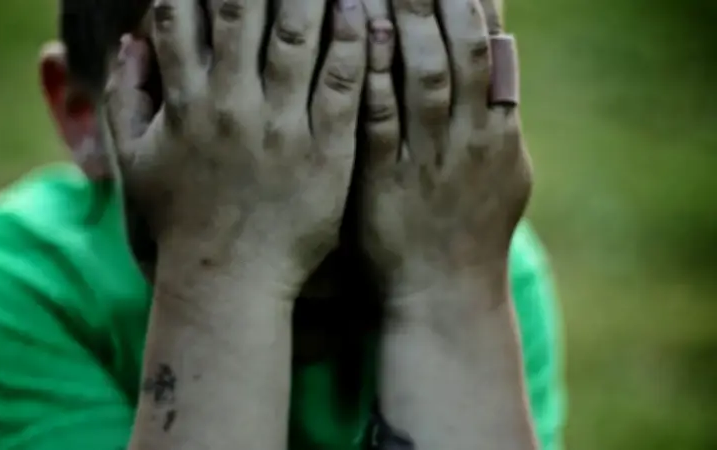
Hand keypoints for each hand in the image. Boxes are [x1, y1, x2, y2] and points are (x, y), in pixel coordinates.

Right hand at [106, 0, 367, 294]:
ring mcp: (282, 129)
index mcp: (185, 104)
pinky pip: (342, 87)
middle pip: (243, 12)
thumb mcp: (135, 162)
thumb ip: (124, 98)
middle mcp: (232, 106)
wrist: (227, 282)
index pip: (181, 18)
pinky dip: (352, 44)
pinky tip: (360, 10)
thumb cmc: (179, 222)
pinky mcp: (326, 154)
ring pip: (297, 38)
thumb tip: (130, 41)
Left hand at [359, 0, 530, 284]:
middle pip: (462, 51)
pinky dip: (376, 76)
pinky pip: (381, 120)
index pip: (492, 49)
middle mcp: (470, 139)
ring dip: (410, 23)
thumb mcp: (503, 172)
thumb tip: (500, 56)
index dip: (476, 2)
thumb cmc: (469, 230)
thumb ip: (498, 114)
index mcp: (499, 131)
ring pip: (426, 77)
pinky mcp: (387, 182)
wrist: (444, 294)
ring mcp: (430, 160)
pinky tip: (366, 36)